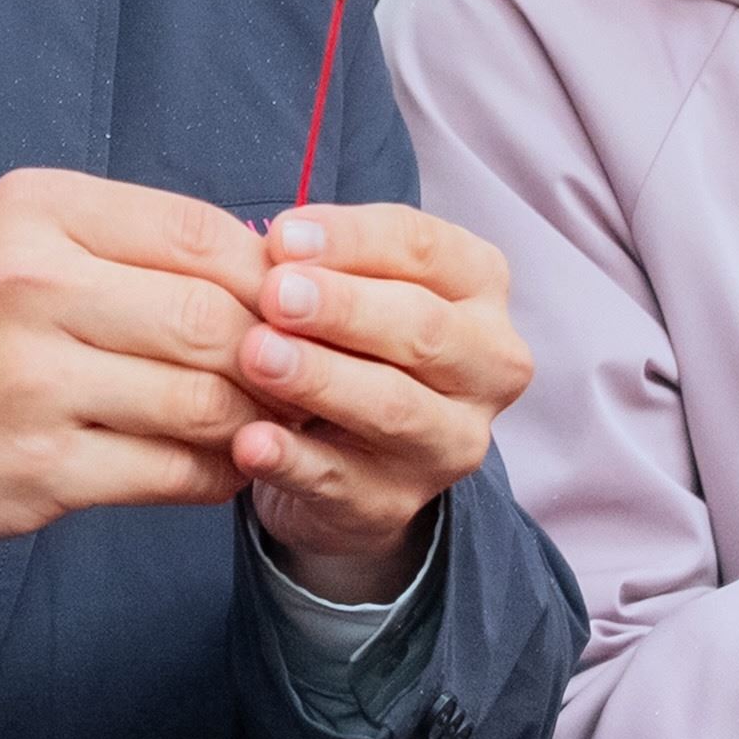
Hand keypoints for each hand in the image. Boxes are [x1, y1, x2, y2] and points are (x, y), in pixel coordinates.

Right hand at [0, 167, 276, 549]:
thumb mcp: (14, 235)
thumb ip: (126, 237)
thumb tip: (261, 263)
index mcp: (35, 213)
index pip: (199, 233)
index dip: (266, 274)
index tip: (285, 304)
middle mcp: (32, 289)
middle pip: (212, 319)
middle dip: (273, 353)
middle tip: (294, 371)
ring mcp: (35, 385)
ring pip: (202, 401)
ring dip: (254, 418)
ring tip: (265, 418)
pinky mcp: (42, 468)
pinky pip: (170, 472)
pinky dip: (215, 473)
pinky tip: (219, 463)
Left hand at [224, 203, 530, 603]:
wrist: (350, 452)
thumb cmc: (350, 340)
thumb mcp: (351, 284)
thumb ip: (325, 260)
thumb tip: (282, 242)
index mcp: (480, 288)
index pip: (428, 249)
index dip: (355, 239)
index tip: (282, 237)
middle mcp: (487, 366)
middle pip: (422, 328)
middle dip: (344, 308)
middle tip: (275, 294)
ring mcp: (450, 442)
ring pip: (393, 407)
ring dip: (321, 378)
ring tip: (256, 354)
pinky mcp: (396, 501)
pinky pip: (342, 480)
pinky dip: (293, 461)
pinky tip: (251, 442)